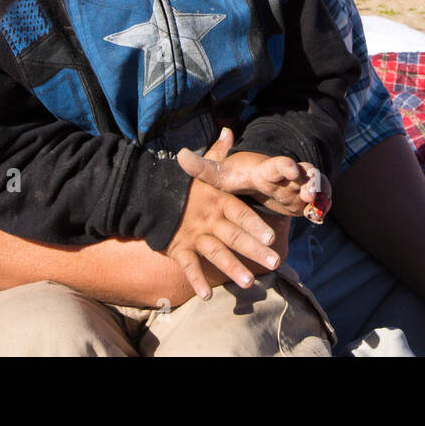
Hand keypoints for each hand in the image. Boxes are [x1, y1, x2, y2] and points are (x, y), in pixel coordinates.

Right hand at [165, 129, 283, 299]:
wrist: (149, 198)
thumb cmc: (184, 186)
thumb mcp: (203, 171)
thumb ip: (219, 154)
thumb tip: (229, 130)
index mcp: (217, 200)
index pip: (240, 212)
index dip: (255, 224)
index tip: (272, 235)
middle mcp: (208, 219)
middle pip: (234, 236)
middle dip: (254, 250)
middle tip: (275, 263)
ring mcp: (193, 235)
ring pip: (215, 254)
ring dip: (232, 269)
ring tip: (249, 283)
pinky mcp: (179, 249)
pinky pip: (188, 266)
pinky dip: (196, 281)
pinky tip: (206, 295)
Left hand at [177, 128, 327, 218]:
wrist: (261, 181)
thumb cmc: (240, 177)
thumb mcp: (221, 176)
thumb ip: (203, 167)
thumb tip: (179, 155)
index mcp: (267, 170)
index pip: (278, 164)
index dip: (285, 166)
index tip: (291, 168)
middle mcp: (286, 176)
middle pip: (302, 174)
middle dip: (309, 181)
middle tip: (309, 193)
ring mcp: (298, 187)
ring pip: (315, 186)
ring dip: (318, 195)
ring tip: (315, 206)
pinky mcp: (305, 200)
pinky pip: (319, 202)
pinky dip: (321, 208)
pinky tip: (318, 217)